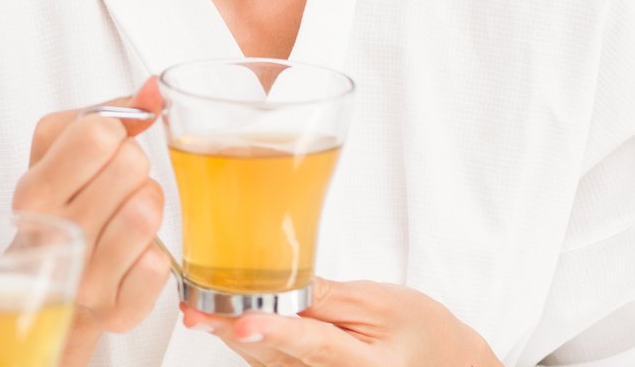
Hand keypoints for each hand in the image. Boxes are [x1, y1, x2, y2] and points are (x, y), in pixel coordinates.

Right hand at [12, 78, 171, 357]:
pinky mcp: (116, 312)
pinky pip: (161, 264)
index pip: (96, 133)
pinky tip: (131, 254)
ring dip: (147, 204)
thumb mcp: (59, 152)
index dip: (114, 130)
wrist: (43, 289)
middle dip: (132, 167)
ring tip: (125, 214)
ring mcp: (84, 278)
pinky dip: (155, 253)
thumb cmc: (57, 210)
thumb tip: (154, 89)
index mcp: (33, 190)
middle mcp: (53, 235)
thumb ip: (106, 112)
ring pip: (148, 211)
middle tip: (113, 185)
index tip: (105, 144)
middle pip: (131, 165)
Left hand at [181, 278, 502, 366]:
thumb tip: (277, 277)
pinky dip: (244, 338)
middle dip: (232, 329)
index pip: (312, 343)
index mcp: (362, 364)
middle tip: (194, 308)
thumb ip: (326, 294)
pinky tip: (218, 316)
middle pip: (275, 354)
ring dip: (228, 333)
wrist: (441, 360)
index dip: (275, 331)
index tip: (243, 323)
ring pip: (263, 359)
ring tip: (196, 305)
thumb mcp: (379, 301)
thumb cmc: (418, 328)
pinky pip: (266, 361)